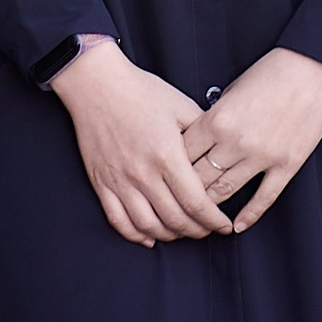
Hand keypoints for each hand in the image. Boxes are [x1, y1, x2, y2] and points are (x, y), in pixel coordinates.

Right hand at [47, 43, 236, 246]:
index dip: (213, 220)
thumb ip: (202, 132)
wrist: (97, 84)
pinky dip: (135, 235)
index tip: (224, 225)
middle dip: (197, 231)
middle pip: (175, 219)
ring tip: (183, 231)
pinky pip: (118, 220)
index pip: (196, 203)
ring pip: (148, 226)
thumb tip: (219, 150)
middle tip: (208, 230)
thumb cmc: (140, 91)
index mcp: (167, 156)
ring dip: (170, 235)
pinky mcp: (102, 183)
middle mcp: (143, 174)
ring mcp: (120, 181)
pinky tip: (149, 237)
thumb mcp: (180, 106)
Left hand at [185, 48, 321, 232]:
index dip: (171, 167)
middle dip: (185, 191)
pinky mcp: (286, 164)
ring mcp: (262, 156)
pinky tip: (237, 226)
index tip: (166, 176)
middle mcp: (235, 142)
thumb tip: (199, 138)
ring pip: (225, 191)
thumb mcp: (232, 89)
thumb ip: (214, 116)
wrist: (311, 68)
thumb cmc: (270, 73)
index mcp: (217, 119)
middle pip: (199, 177)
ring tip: (202, 217)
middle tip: (178, 202)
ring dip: (210, 206)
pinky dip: (249, 215)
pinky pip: (264, 197)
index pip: (183, 154)